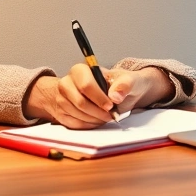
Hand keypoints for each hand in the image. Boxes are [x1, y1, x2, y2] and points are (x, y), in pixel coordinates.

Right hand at [24, 65, 173, 128]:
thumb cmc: (126, 85)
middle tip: (112, 117)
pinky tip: (97, 122)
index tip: (112, 106)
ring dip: (92, 120)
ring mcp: (64, 97)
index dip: (98, 95)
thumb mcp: (132, 82)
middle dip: (96, 111)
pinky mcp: (63, 112)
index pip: (84, 79)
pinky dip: (86, 126)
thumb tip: (117, 95)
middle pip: (77, 100)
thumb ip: (126, 85)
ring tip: (106, 119)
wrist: (117, 95)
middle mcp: (69, 81)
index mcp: (84, 68)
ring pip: (73, 113)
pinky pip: (72, 123)